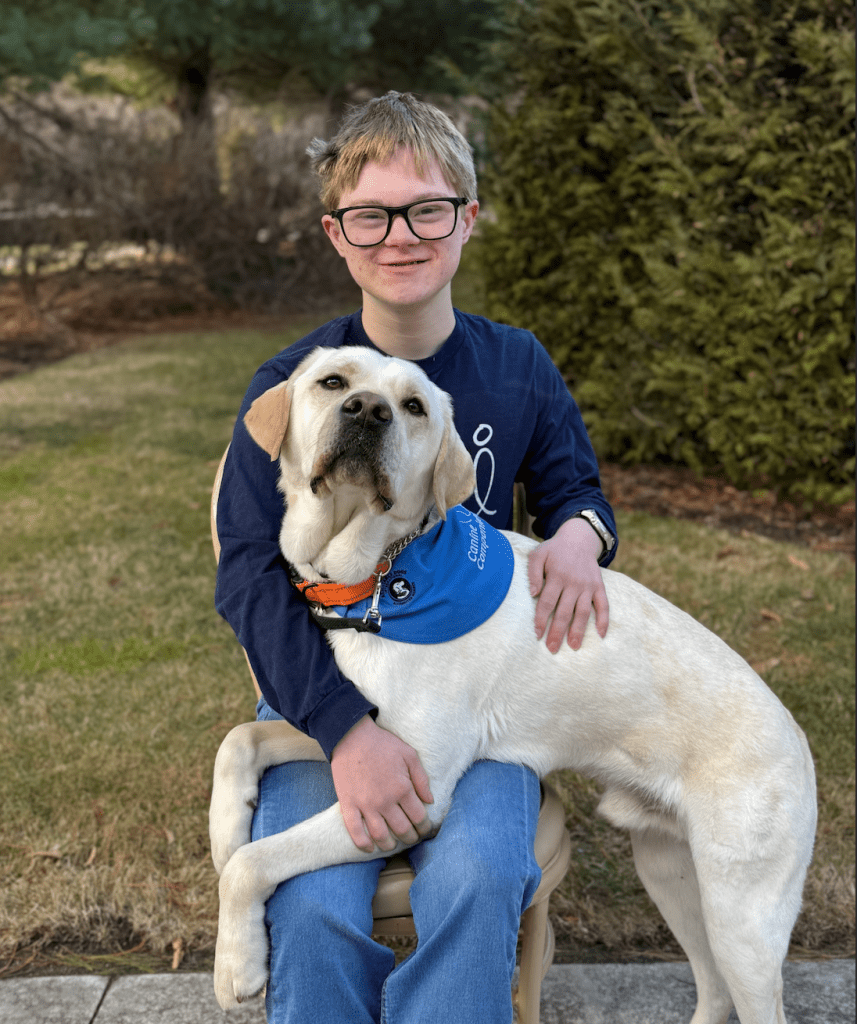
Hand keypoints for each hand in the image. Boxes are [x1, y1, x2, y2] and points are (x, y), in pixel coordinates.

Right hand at [330, 715, 433, 852]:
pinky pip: (355, 831)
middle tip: (412, 837)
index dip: (425, 827)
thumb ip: (422, 779)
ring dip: (390, 844)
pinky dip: (363, 844)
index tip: (425, 829)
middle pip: (402, 830)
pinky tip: (370, 848)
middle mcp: (385, 801)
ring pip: (381, 836)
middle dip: (411, 837)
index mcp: (402, 788)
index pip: (419, 817)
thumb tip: (430, 801)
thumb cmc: (383, 744)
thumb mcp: (409, 755)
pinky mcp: (348, 805)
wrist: (351, 737)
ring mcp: (366, 805)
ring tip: (394, 844)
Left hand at [528, 517, 608, 653]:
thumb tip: (533, 594)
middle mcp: (574, 583)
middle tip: (552, 648)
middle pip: (564, 612)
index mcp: (557, 576)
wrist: (579, 539)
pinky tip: (601, 634)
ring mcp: (588, 586)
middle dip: (558, 632)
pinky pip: (604, 605)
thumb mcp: (538, 554)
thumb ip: (533, 573)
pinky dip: (604, 620)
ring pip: (583, 612)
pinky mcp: (599, 587)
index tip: (537, 635)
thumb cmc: (554, 550)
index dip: (541, 619)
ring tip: (574, 647)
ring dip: (579, 630)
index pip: (547, 602)